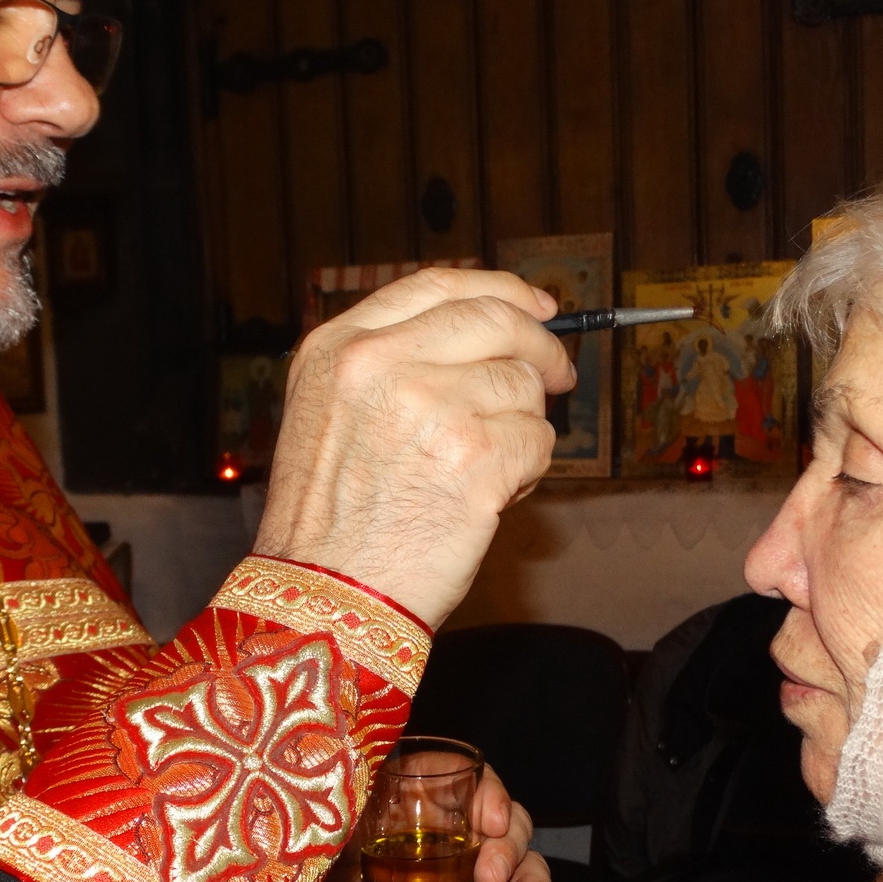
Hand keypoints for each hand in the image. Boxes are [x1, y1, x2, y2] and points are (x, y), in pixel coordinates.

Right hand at [254, 270, 574, 628]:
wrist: (323, 596)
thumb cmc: (326, 522)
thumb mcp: (326, 412)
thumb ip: (388, 363)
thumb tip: (485, 335)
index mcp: (338, 347)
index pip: (439, 285)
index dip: (500, 290)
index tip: (536, 305)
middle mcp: (381, 364)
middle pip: (495, 320)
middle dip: (540, 346)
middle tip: (559, 374)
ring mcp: (431, 406)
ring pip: (523, 387)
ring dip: (521, 428)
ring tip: (482, 471)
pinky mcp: (476, 456)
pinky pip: (538, 442)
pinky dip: (528, 472)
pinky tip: (488, 498)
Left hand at [311, 764, 551, 881]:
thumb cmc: (313, 853)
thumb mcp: (334, 813)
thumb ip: (357, 787)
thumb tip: (372, 755)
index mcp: (427, 795)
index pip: (478, 780)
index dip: (494, 794)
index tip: (489, 821)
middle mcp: (456, 831)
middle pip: (513, 825)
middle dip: (511, 849)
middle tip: (487, 879)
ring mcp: (466, 878)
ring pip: (526, 870)